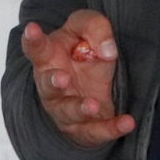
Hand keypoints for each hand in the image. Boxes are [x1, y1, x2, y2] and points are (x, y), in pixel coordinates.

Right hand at [22, 9, 134, 146]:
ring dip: (80, 109)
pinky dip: (112, 128)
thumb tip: (107, 50)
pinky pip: (96, 131)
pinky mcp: (83, 128)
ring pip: (68, 111)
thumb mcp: (89, 30)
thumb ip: (94, 28)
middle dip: (53, 82)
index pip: (36, 48)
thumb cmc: (83, 54)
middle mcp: (51, 85)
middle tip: (62, 78)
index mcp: (48, 57)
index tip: (32, 28)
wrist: (91, 88)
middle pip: (47, 86)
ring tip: (93, 105)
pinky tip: (127, 122)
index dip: (32, 39)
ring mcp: (64, 108)